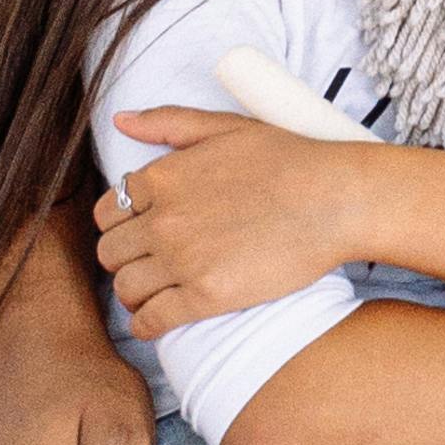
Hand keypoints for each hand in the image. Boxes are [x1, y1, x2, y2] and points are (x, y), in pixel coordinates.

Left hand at [100, 106, 376, 335]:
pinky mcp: (206, 296)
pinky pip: (152, 319)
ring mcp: (183, 261)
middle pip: (110, 252)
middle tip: (148, 263)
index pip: (108, 212)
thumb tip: (120, 121)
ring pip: (125, 287)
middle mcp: (163, 220)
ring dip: (134, 293)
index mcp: (162, 178)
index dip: (120, 224)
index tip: (139, 232)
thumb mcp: (226, 127)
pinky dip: (147, 324)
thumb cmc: (289, 159)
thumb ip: (168, 122)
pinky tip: (158, 320)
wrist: (336, 200)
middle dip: (124, 259)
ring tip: (153, 293)